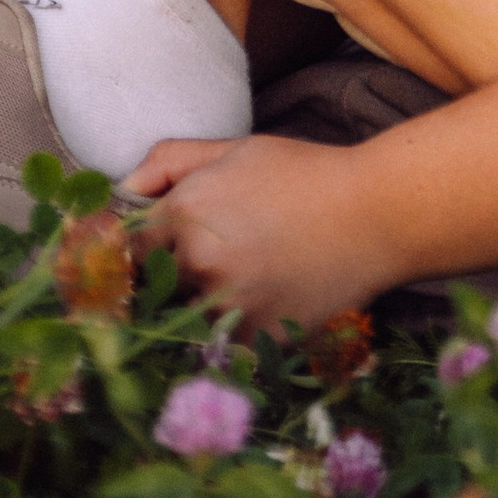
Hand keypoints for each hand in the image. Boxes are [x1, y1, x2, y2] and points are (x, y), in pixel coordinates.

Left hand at [126, 132, 400, 325]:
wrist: (374, 214)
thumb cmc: (304, 174)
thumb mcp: (234, 150)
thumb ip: (170, 162)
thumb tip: (123, 188)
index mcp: (185, 212)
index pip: (130, 248)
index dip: (143, 250)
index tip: (158, 252)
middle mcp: (199, 261)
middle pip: (159, 285)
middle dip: (175, 276)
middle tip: (217, 261)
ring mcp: (228, 305)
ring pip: (191, 318)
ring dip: (206, 306)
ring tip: (249, 279)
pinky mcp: (258, 338)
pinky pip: (226, 346)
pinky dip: (237, 332)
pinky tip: (267, 301)